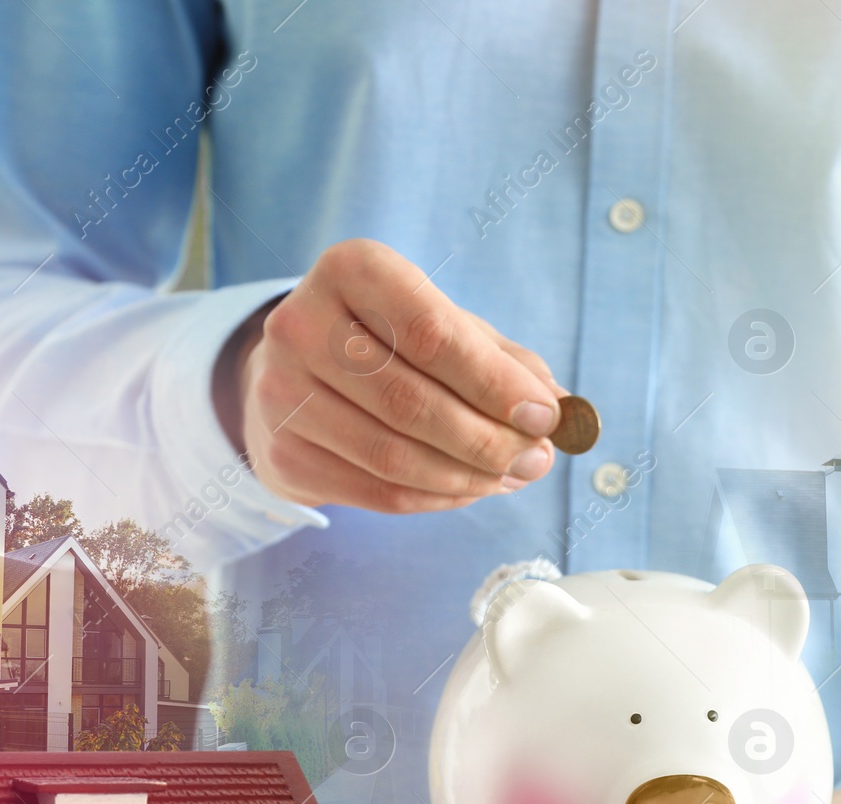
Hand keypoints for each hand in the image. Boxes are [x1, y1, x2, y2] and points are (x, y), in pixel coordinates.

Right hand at [225, 238, 564, 512]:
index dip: (494, 382)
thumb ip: (500, 358)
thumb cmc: (386, 341)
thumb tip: (557, 405)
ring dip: (468, 476)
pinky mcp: (283, 455)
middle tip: (538, 458)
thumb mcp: (443, 323)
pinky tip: (471, 488)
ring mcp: (282, 393)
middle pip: (411, 401)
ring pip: (394, 456)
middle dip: (489, 439)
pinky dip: (438, 497)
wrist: (293, 374)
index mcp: (351, 270)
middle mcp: (301, 325)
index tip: (545, 415)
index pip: (430, 333)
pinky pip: (377, 493)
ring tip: (513, 476)